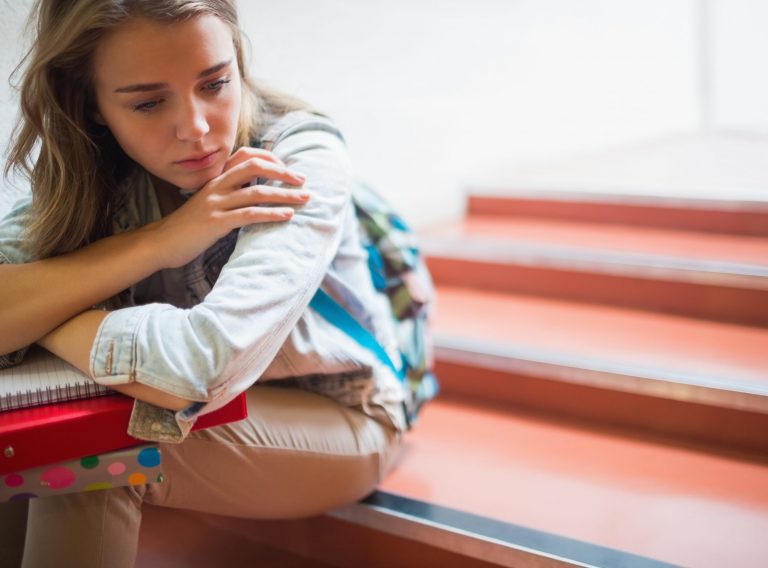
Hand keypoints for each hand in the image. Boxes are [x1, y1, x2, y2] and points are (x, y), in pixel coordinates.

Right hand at [150, 148, 308, 268]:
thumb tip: (255, 195)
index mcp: (216, 179)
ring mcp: (216, 203)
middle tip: (303, 181)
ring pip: (257, 192)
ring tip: (305, 199)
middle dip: (283, 172)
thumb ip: (229, 195)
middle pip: (255, 167)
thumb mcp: (209, 204)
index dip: (270, 159)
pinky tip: (288, 216)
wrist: (161, 243)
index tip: (289, 170)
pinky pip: (249, 214)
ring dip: (285, 195)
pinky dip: (272, 214)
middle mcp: (217, 186)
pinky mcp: (216, 222)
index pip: (246, 156)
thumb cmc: (188, 227)